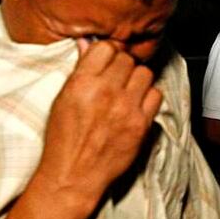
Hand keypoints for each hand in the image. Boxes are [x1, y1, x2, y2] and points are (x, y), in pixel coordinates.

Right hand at [37, 39, 162, 211]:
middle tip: (116, 80)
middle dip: (122, 67)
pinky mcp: (141, 123)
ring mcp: (126, 107)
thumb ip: (79, 70)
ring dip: (137, 80)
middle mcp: (105, 92)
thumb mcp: (62, 100)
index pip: (105, 47)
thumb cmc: (64, 139)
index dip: (106, 54)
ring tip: (127, 92)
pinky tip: (136, 105)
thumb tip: (88, 44)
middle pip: (127, 59)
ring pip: (144, 73)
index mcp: (82, 83)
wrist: (75, 174)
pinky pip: (156, 94)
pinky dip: (149, 97)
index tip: (106, 63)